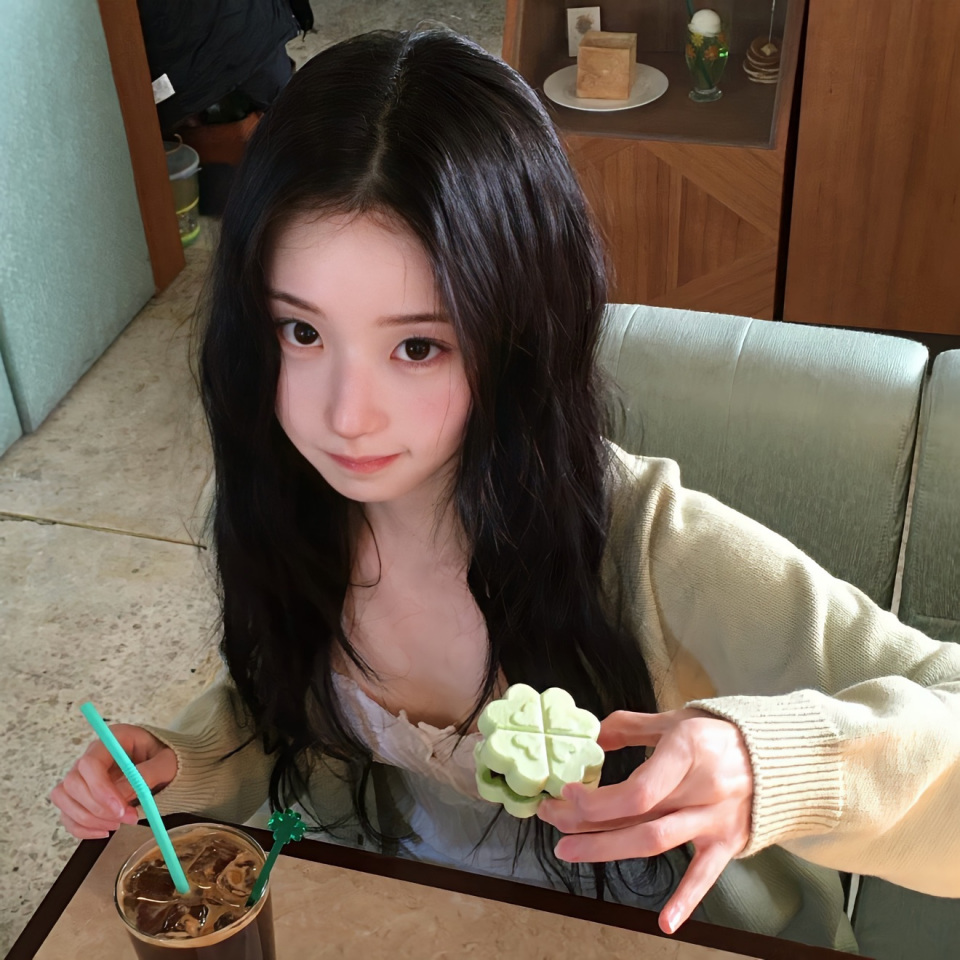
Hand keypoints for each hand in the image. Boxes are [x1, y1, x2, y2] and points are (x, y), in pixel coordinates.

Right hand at [50, 725, 176, 838]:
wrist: (164, 764)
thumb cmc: (165, 758)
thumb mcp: (166, 762)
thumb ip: (145, 775)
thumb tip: (120, 796)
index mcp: (113, 740)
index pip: (90, 763)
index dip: (100, 789)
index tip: (120, 808)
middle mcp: (92, 755)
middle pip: (73, 783)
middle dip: (97, 808)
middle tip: (126, 819)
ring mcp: (83, 775)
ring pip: (64, 798)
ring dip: (87, 818)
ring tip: (117, 825)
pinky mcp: (81, 794)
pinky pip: (67, 814)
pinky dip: (81, 828)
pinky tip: (103, 831)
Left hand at [537, 708, 752, 934]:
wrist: (780, 757)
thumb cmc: (719, 735)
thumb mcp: (676, 720)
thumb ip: (631, 726)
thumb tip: (593, 734)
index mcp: (686, 751)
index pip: (638, 788)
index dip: (599, 797)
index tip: (568, 793)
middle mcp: (700, 788)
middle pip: (637, 814)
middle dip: (588, 821)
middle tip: (553, 822)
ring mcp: (714, 819)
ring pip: (655, 842)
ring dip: (608, 849)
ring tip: (569, 850)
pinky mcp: (726, 843)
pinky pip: (704, 876)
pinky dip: (686, 900)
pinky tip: (664, 922)